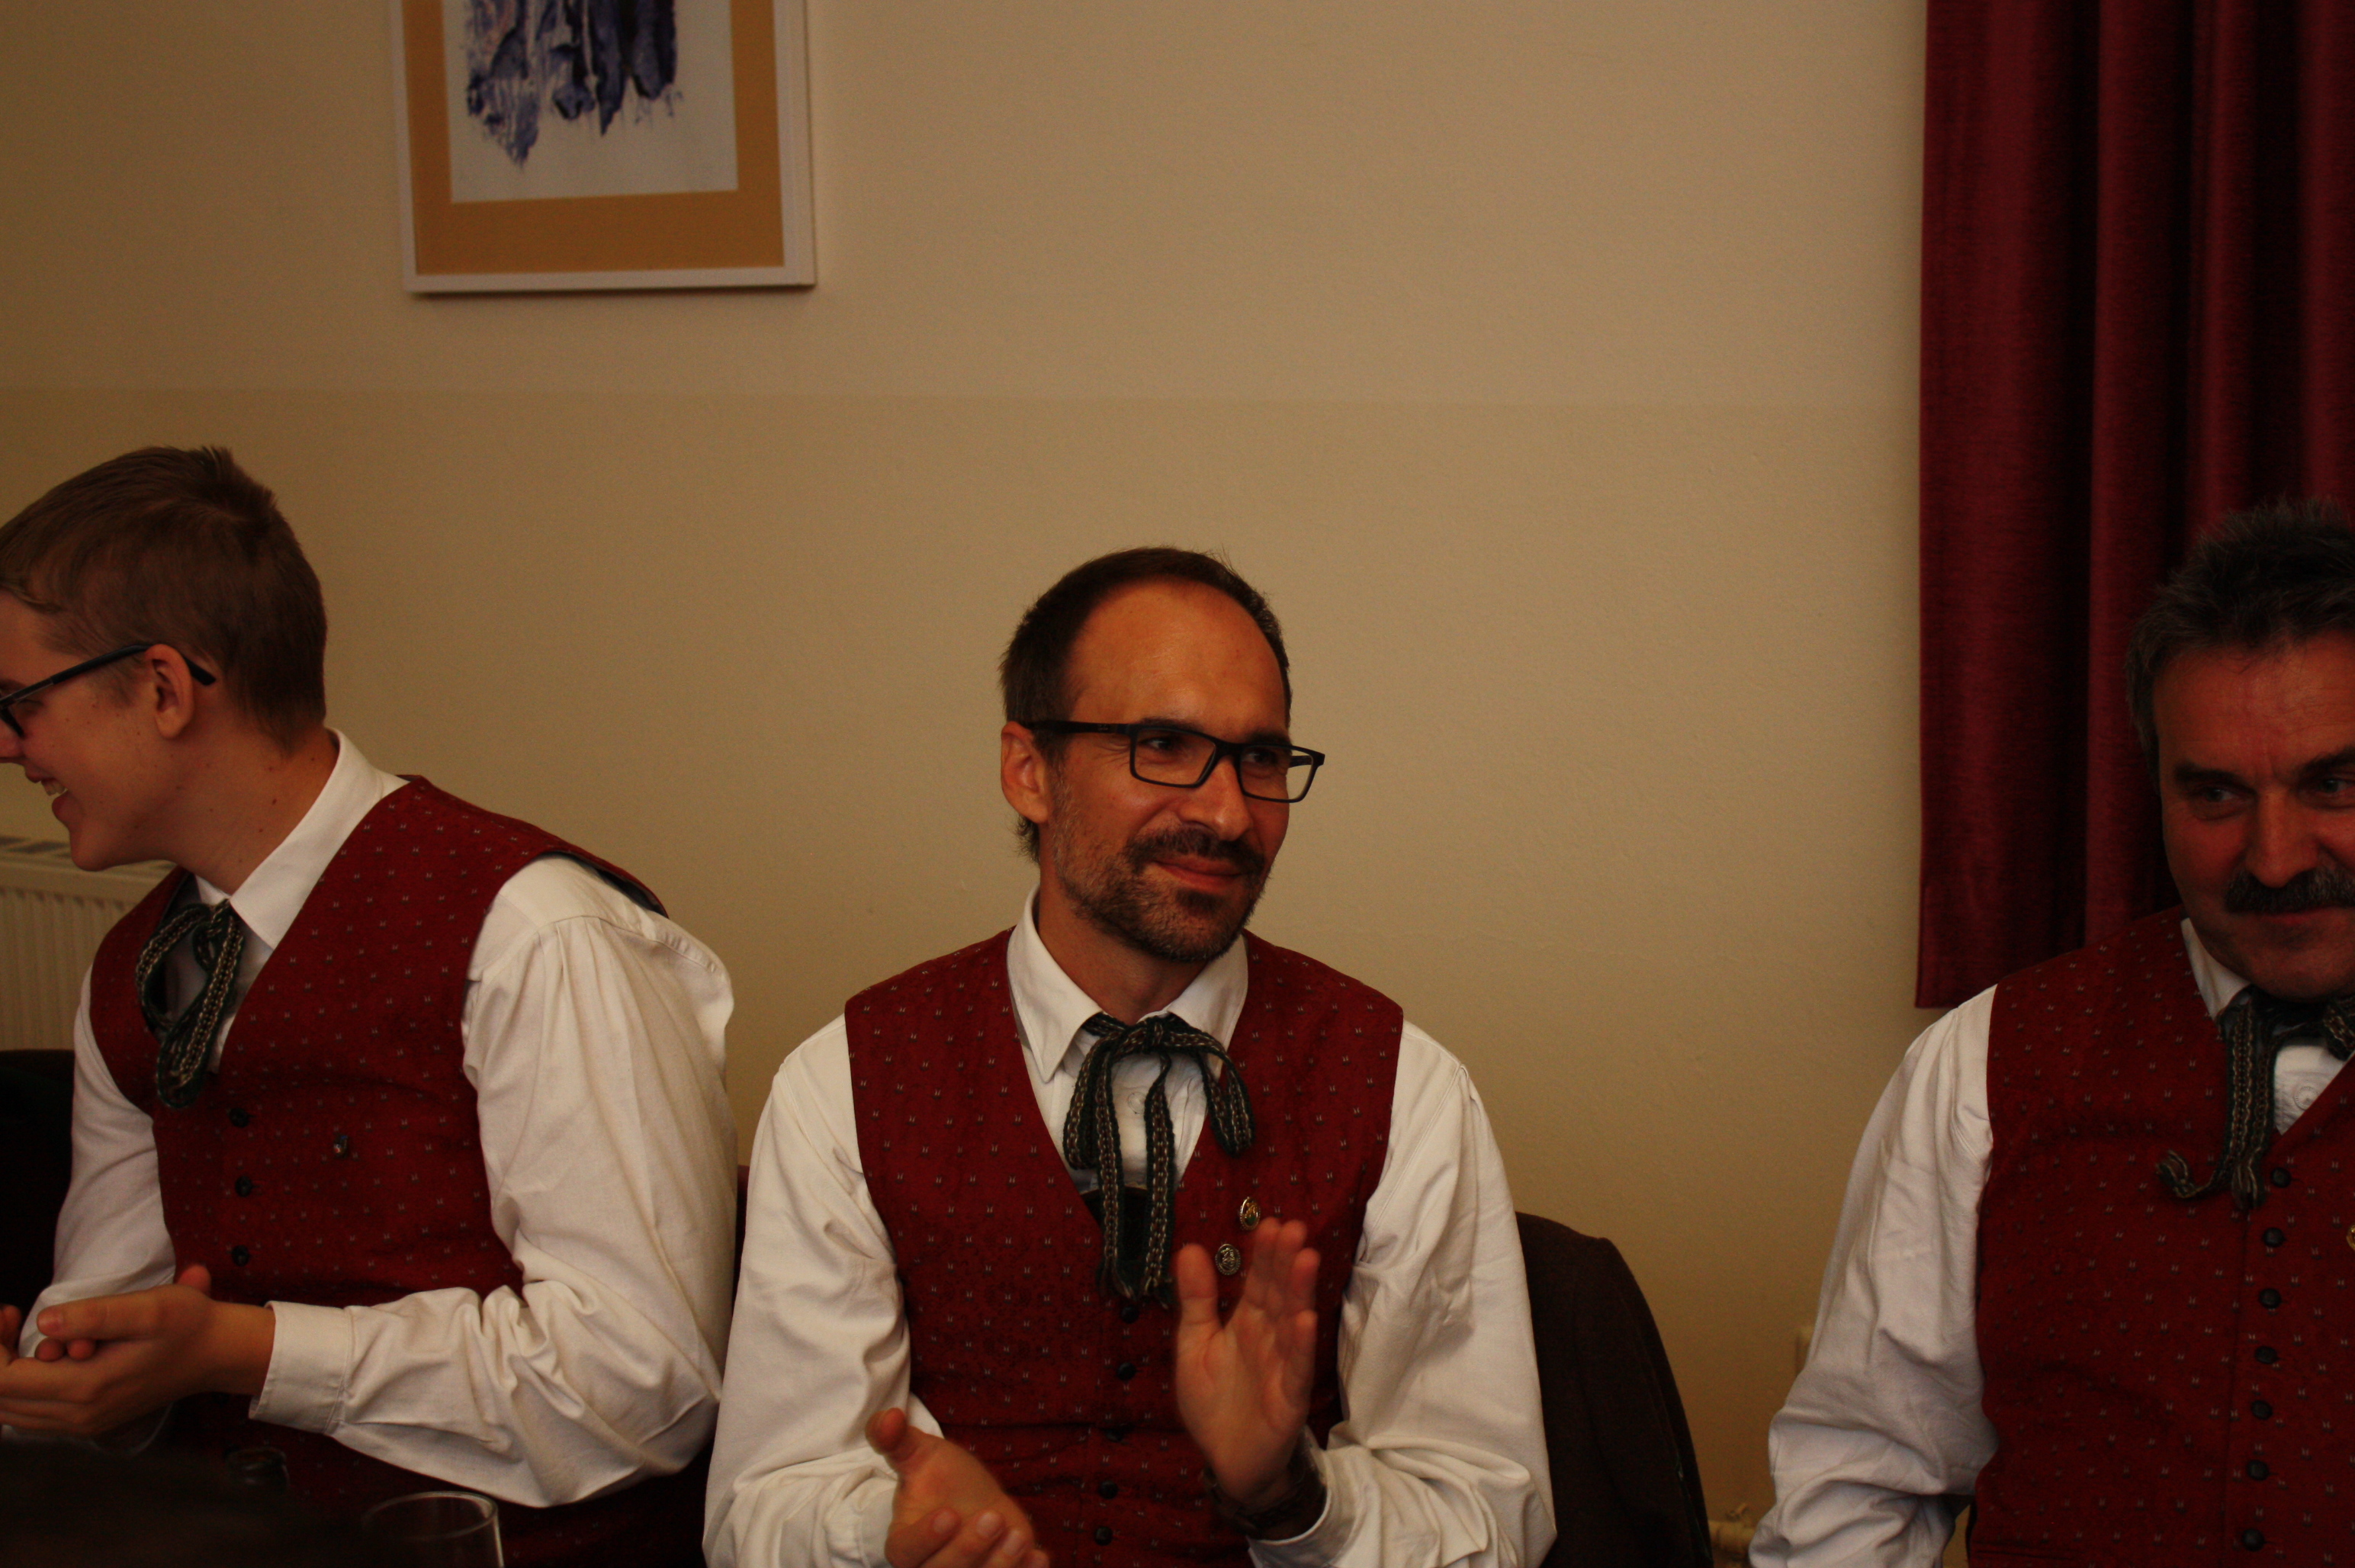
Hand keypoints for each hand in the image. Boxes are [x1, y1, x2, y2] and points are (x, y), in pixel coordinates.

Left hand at [0, 1265, 274, 1437]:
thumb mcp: (150, 1308)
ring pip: (10, 1412)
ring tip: (21, 1333)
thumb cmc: (187, 1325)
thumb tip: (43, 1323)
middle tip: (10, 1316)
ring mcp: (82, 1425)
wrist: (218, 1354)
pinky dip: (20, 1387)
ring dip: (4, 1373)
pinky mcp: (87, 1423)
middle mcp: (77, 1417)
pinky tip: (43, 1355)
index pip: (2, 1381)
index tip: (9, 1309)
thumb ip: (95, 1314)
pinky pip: (30, 1416)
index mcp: (86, 1388)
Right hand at [866, 1406, 1048, 1567]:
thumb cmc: (941, 1477)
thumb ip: (898, 1440)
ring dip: (999, 1566)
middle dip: (967, 1550)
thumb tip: (889, 1417)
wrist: (972, 1497)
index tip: (949, 1515)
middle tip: (991, 1518)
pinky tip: (1038, 1556)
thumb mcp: (920, 1454)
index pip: (906, 1551)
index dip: (926, 1538)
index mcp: (904, 1542)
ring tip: (1017, 1536)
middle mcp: (929, 1567)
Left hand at [1173, 1217, 1318, 1509]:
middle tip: (1293, 1227)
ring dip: (1300, 1292)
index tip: (1269, 1223)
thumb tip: (1189, 1248)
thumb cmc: (1213, 1402)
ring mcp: (1282, 1367)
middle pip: (1279, 1295)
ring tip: (1306, 1258)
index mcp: (1247, 1324)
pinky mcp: (1288, 1399)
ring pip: (1292, 1324)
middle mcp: (1269, 1339)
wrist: (1225, 1462)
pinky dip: (1300, 1346)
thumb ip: (1196, 1301)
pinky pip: (1295, 1369)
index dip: (1264, 1255)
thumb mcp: (1194, 1346)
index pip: (1259, 1282)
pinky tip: (1304, 1320)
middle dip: (1285, 1262)